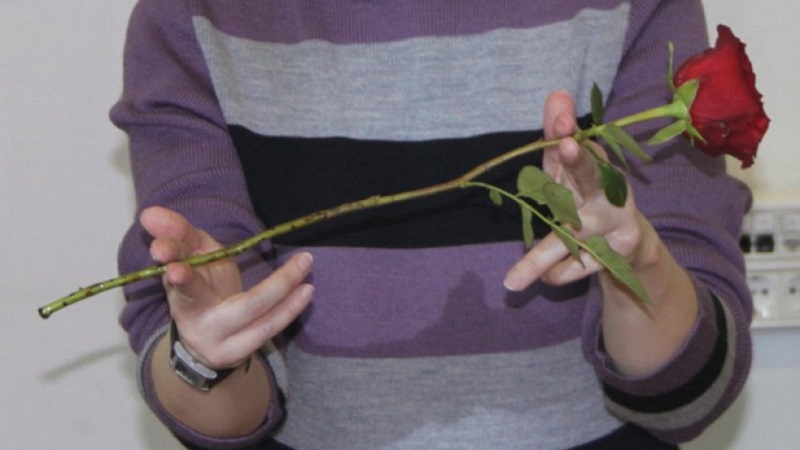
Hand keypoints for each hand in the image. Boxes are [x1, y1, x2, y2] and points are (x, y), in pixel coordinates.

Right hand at [141, 206, 313, 368]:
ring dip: (284, 286)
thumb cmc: (200, 289)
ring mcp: (220, 339)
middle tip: (293, 259)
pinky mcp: (241, 350)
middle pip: (218, 299)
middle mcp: (197, 320)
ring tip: (306, 262)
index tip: (163, 251)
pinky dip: (290, 308)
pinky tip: (307, 289)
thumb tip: (151, 213)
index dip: (174, 265)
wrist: (203, 342)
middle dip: (263, 282)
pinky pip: (269, 328)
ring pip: (254, 312)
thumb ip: (178, 235)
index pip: (178, 280)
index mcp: (179, 295)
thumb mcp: (189, 259)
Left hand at [504, 91, 651, 290]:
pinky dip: (556, 273)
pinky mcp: (621, 251)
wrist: (629, 244)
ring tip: (512, 281)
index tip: (559, 115)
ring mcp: (616, 221)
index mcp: (588, 168)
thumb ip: (554, 141)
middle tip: (568, 144)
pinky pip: (573, 268)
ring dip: (540, 259)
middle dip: (579, 160)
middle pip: (590, 175)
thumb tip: (556, 93)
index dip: (565, 130)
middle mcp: (606, 189)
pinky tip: (552, 272)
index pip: (572, 145)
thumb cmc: (584, 201)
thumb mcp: (565, 174)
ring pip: (570, 239)